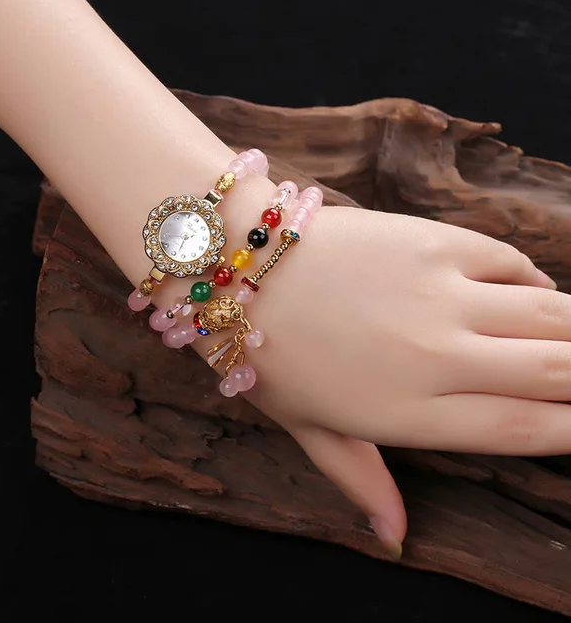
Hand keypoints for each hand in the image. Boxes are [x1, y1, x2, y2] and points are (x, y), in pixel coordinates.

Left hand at [196, 206, 567, 556]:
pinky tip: (536, 291)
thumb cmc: (268, 353)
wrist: (238, 266)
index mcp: (410, 412)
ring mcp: (441, 295)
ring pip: (550, 314)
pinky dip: (536, 279)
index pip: (523, 429)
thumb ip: (360, 479)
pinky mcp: (435, 241)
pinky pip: (510, 261)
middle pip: (556, 371)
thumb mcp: (309, 428)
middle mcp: (439, 357)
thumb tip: (393, 536)